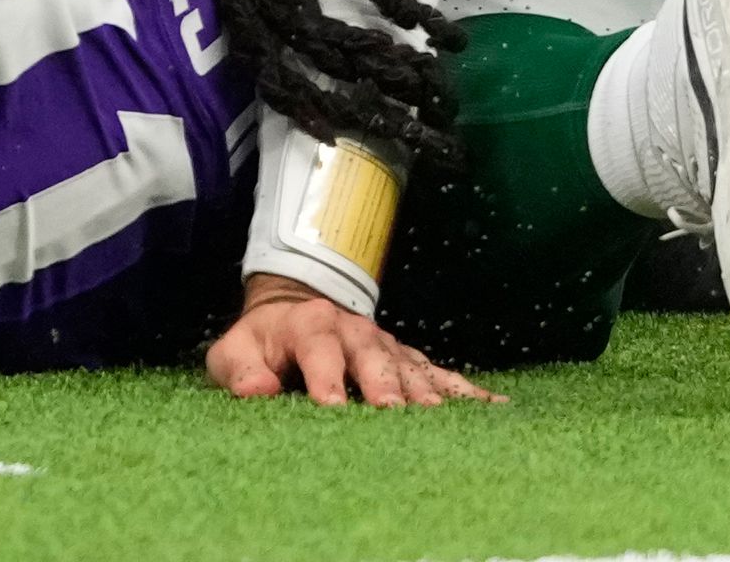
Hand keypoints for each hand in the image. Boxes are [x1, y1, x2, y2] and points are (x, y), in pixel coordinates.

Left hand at [203, 276, 501, 407]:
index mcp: (310, 326)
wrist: (296, 308)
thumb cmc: (264, 342)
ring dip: (426, 394)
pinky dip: (469, 393)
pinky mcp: (409, 361)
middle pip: (375, 359)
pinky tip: (496, 409)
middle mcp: (356, 332)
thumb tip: (255, 391)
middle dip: (385, 386)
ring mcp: (388, 347)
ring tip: (442, 421)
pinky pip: (443, 376)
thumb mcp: (234, 351)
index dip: (325, 378)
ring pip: (412, 369)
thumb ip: (239, 370)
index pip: (319, 350)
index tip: (331, 406)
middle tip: (394, 414)